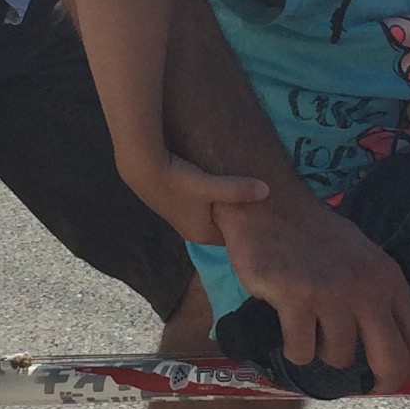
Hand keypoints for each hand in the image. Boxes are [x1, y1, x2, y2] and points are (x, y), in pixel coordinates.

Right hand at [122, 152, 269, 247]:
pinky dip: (211, 199)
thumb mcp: (211, 186)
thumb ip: (237, 189)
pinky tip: (216, 184)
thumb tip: (267, 191)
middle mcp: (192, 231)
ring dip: (222, 206)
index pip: (233, 239)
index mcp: (203, 234)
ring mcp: (181, 218)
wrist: (143, 169)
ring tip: (240, 193)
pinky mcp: (174, 204)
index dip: (247, 229)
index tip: (265, 218)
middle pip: (222, 226)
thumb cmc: (179, 182)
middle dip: (236, 217)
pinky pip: (201, 206)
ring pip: (210, 215)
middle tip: (257, 205)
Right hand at [220, 192, 409, 390]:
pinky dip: (295, 349)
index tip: (399, 378)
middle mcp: (366, 287)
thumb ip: (377, 293)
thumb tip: (390, 341)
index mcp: (388, 277)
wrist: (270, 207)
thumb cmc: (314, 236)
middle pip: (391, 358)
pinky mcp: (296, 299)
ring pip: (338, 357)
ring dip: (323, 354)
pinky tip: (290, 330)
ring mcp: (332, 293)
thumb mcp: (362, 258)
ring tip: (311, 331)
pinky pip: (302, 351)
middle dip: (382, 382)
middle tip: (367, 388)